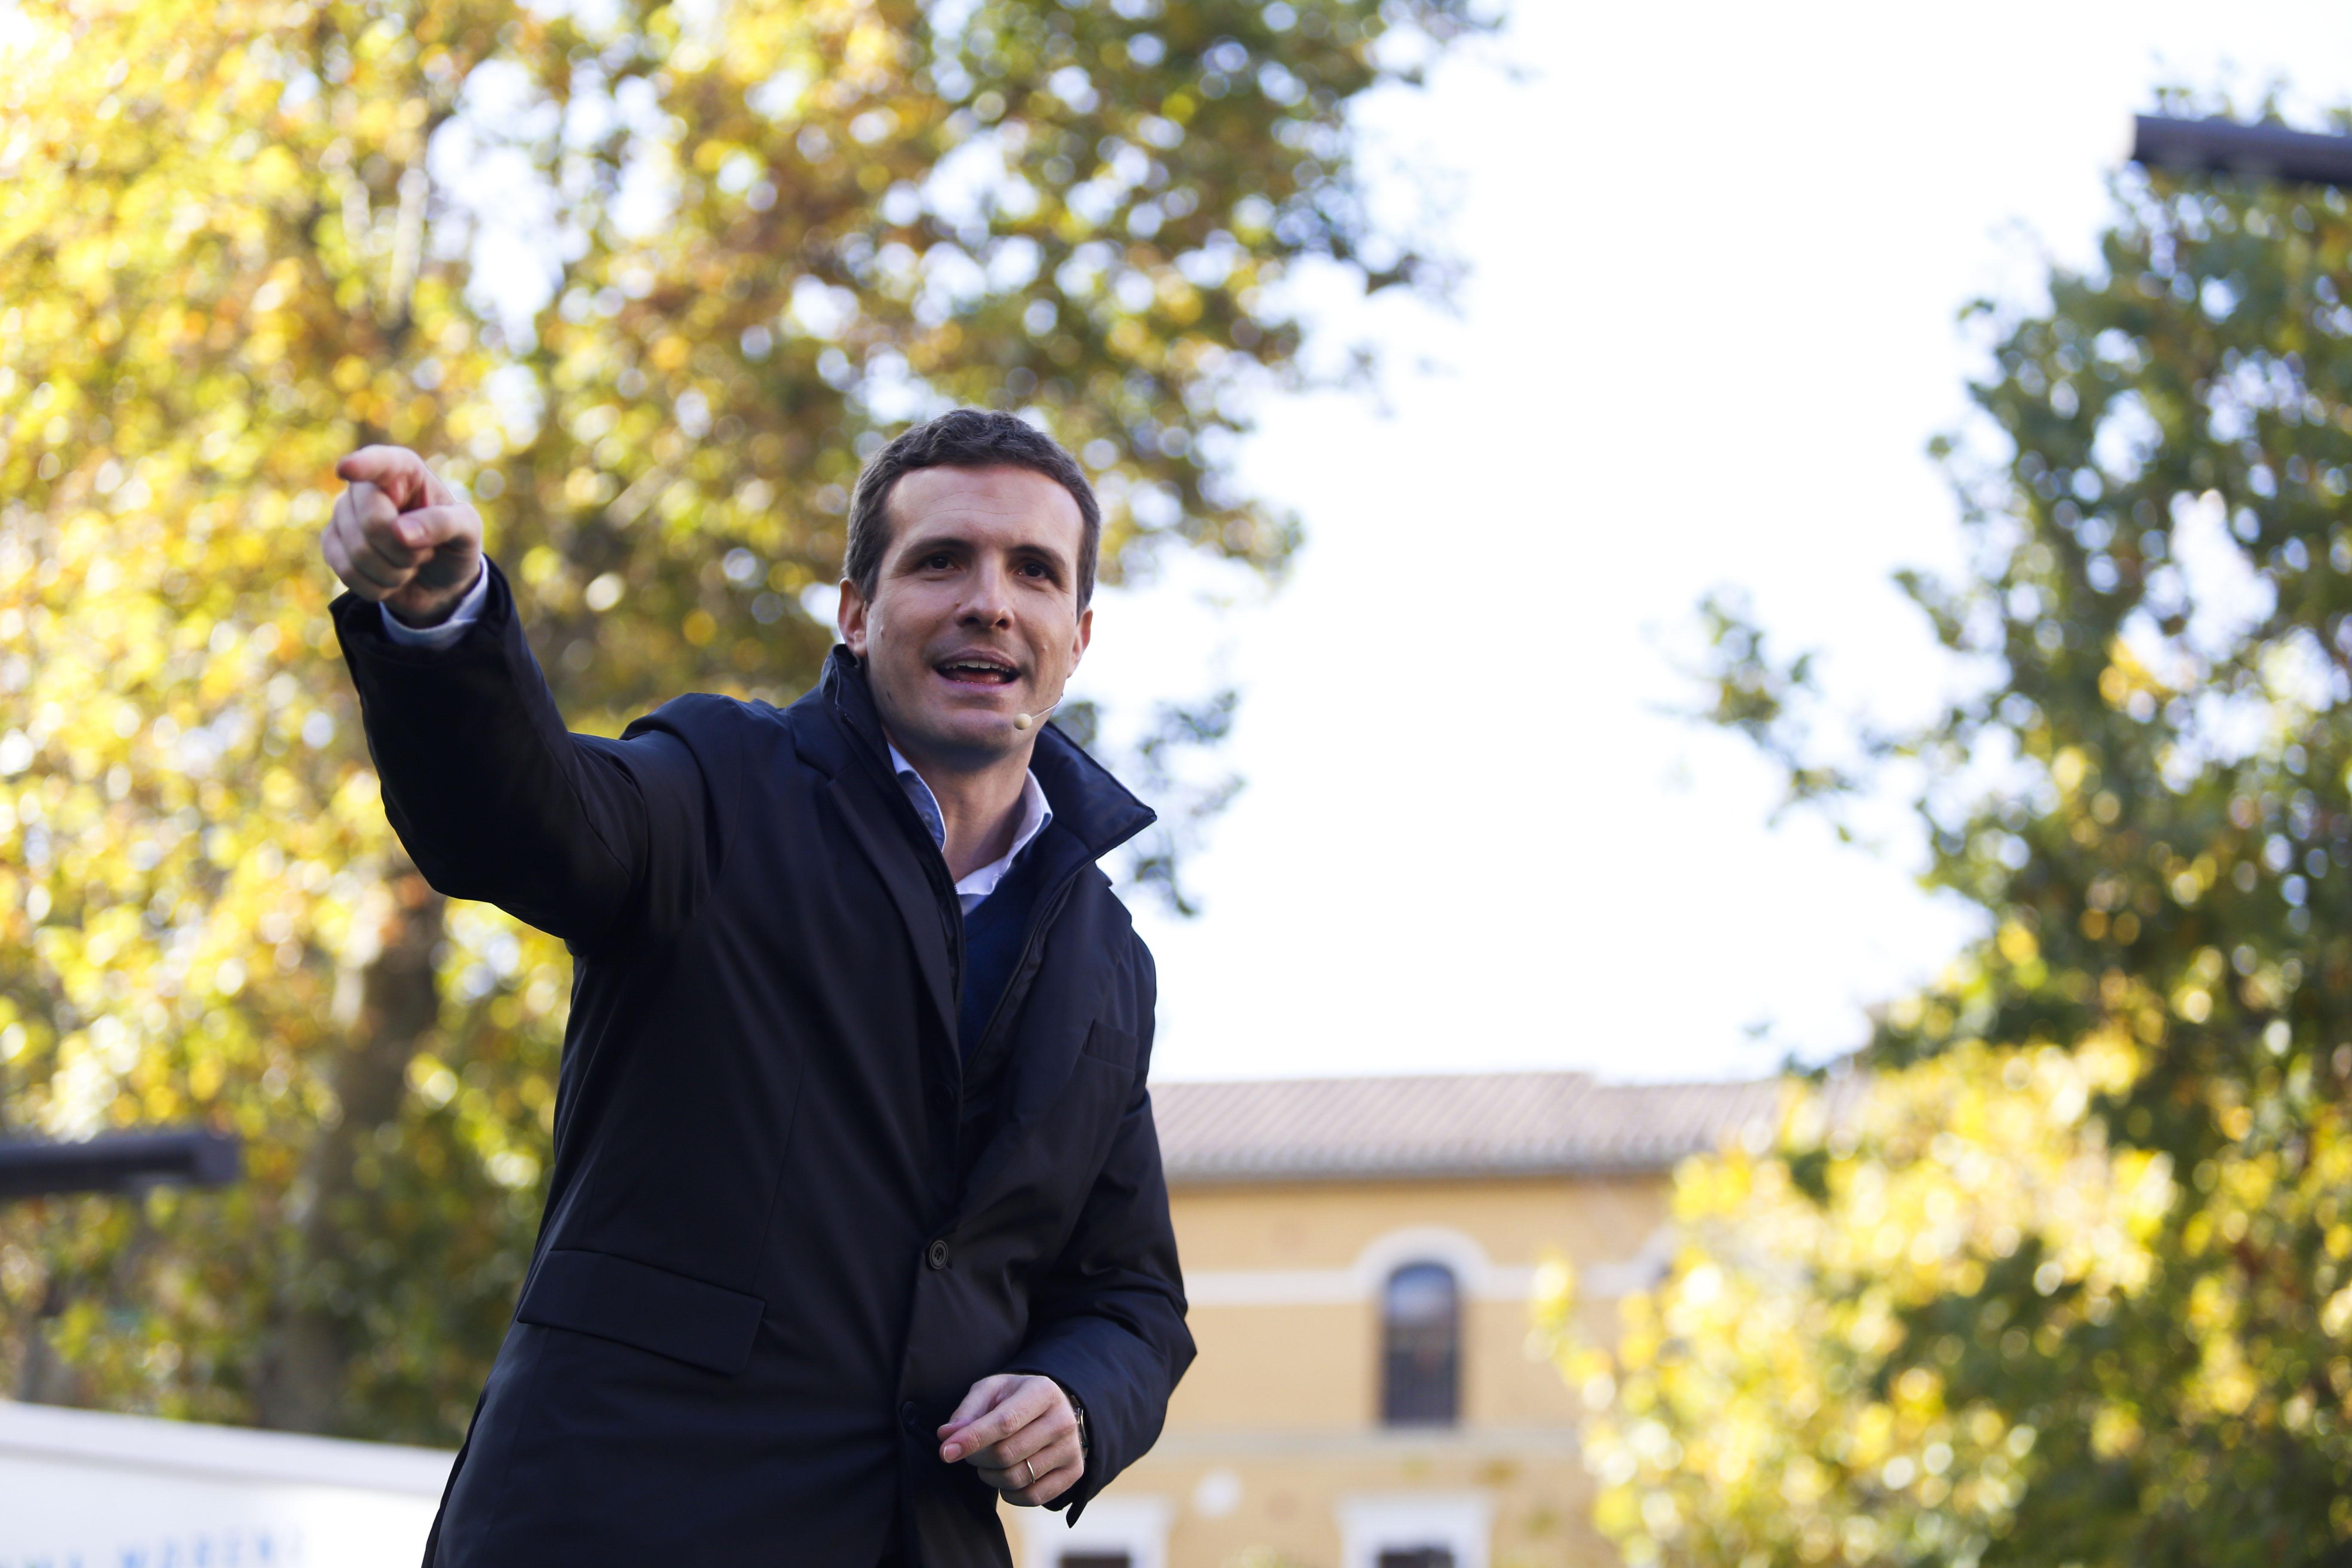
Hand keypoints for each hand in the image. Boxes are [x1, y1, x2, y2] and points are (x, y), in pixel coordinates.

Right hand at [323, 445, 483, 626]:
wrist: (441, 582)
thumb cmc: (455, 545)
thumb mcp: (468, 531)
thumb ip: (444, 524)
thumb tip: (399, 532)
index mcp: (404, 471)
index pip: (380, 462)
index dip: (363, 465)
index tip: (346, 470)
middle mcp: (367, 488)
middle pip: (372, 523)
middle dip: (405, 551)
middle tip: (425, 553)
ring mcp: (345, 515)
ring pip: (358, 553)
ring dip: (394, 572)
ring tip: (410, 564)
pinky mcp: (333, 544)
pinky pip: (346, 572)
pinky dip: (377, 587)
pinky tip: (391, 579)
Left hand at [936, 1373, 1083, 1507]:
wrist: (1052, 1410)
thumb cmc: (1014, 1399)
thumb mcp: (991, 1391)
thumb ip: (967, 1411)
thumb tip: (946, 1435)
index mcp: (1043, 1391)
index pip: (1004, 1423)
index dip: (972, 1440)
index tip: (945, 1452)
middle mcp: (1063, 1420)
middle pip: (1007, 1454)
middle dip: (977, 1458)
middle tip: (970, 1452)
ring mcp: (1071, 1449)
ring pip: (1016, 1478)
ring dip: (990, 1476)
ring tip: (988, 1462)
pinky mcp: (1074, 1473)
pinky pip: (1032, 1497)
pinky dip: (1009, 1493)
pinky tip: (1005, 1475)